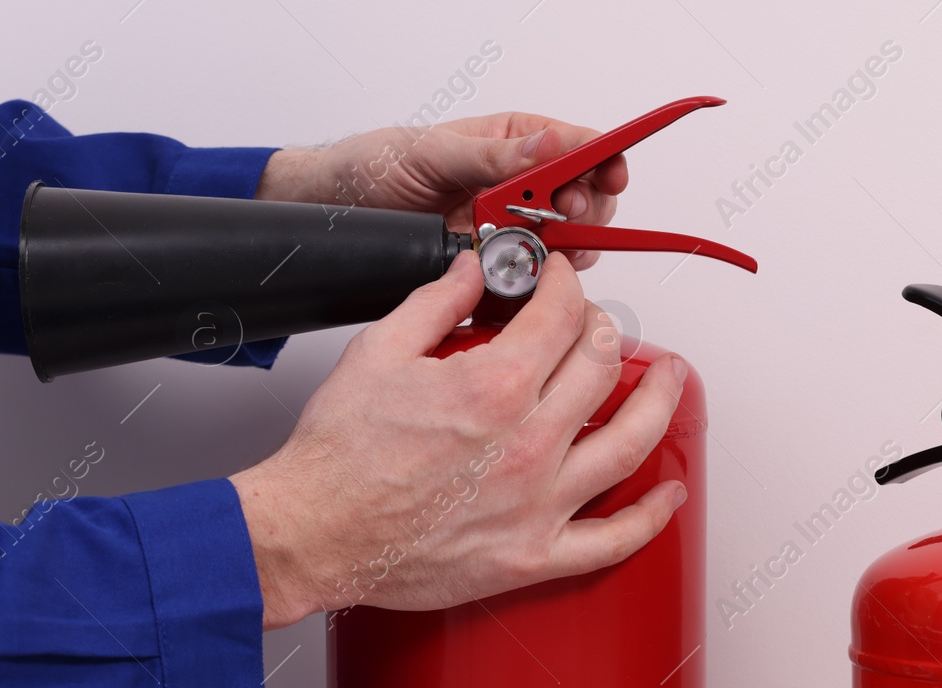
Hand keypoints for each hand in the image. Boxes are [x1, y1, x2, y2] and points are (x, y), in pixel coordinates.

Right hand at [229, 251, 686, 629]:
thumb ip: (437, 304)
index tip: (559, 281)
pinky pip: (611, 539)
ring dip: (658, 402)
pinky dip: (650, 516)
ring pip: (630, 443)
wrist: (314, 533)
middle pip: (599, 366)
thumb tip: (473, 271)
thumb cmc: (338, 457)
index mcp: (494, 386)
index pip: (560, 315)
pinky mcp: (532, 556)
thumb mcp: (378, 353)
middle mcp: (528, 442)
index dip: (565, 283)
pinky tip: (667, 492)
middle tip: (595, 324)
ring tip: (669, 379)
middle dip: (602, 328)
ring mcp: (537, 503)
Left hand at [255, 113, 628, 268]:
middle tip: (560, 220)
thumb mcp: (431, 152)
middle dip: (581, 213)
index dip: (600, 162)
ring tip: (534, 253)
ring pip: (560, 247)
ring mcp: (504, 231)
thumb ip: (492, 155)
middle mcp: (514, 188)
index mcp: (510, 146)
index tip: (608, 178)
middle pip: (580, 202)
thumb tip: (549, 146)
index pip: (576, 149)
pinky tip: (516, 284)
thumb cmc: (373, 168)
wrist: (333, 212)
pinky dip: (528, 288)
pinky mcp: (488, 270)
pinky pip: (524, 283)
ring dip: (558, 254)